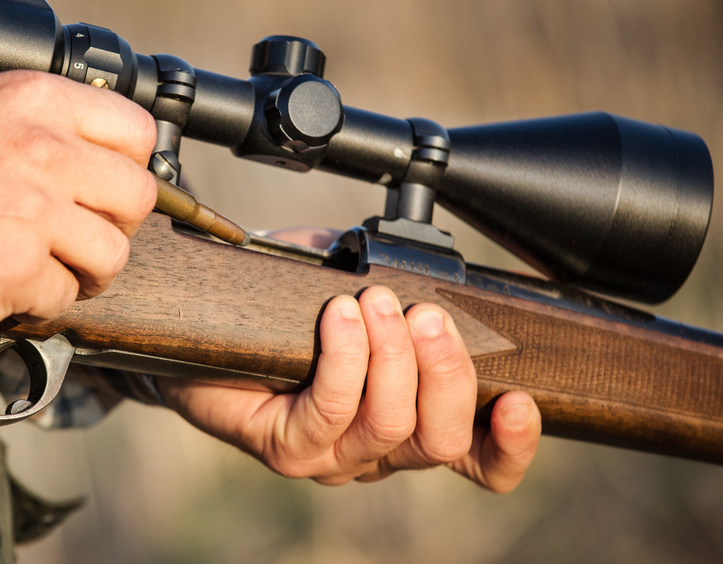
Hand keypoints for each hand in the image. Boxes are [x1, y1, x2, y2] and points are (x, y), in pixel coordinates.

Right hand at [0, 71, 156, 325]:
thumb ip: (33, 121)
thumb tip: (81, 145)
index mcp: (37, 101)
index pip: (135, 129)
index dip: (130, 164)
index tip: (112, 184)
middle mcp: (48, 151)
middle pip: (137, 195)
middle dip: (119, 222)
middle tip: (89, 232)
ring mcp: (38, 213)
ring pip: (113, 253)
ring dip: (90, 269)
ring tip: (58, 269)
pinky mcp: (21, 268)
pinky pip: (64, 295)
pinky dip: (42, 301)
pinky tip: (13, 287)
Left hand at [160, 287, 541, 492]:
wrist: (200, 326)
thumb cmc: (284, 308)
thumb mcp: (353, 283)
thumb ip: (400, 282)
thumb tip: (427, 263)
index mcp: (409, 422)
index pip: (479, 459)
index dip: (510, 443)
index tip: (522, 399)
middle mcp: (376, 452)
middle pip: (441, 441)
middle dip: (446, 372)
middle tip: (428, 314)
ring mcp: (330, 457)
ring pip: (388, 427)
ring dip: (392, 358)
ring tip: (375, 302)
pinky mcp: (285, 448)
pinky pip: (328, 411)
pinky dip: (344, 359)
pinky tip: (339, 317)